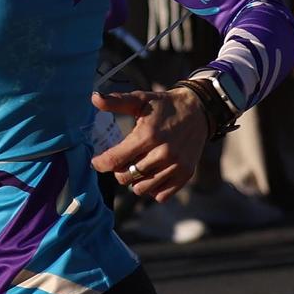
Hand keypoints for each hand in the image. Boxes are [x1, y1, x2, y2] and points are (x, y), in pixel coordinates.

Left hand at [88, 86, 207, 201]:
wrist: (198, 110)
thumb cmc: (164, 106)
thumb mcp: (141, 99)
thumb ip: (116, 101)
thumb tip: (94, 98)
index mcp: (148, 135)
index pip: (115, 160)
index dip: (100, 163)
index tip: (97, 161)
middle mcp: (163, 153)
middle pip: (125, 178)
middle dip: (118, 170)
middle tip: (123, 160)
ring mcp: (175, 166)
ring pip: (141, 189)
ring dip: (135, 181)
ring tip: (138, 167)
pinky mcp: (185, 174)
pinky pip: (160, 195)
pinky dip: (153, 189)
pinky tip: (152, 174)